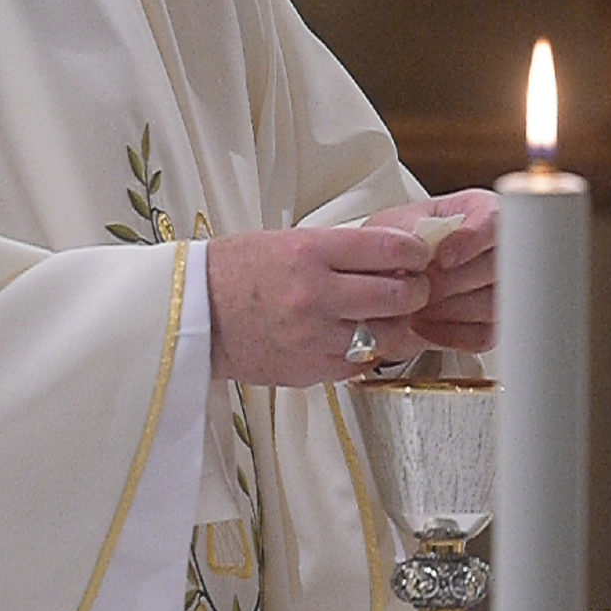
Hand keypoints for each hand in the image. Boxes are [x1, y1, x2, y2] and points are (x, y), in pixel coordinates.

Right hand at [206, 225, 433, 387]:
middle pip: (397, 296)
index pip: (389, 250)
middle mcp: (315, 295)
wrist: (192, 314)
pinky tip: (358, 336)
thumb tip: (393, 257)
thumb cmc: (237, 271)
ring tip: (389, 315)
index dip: (415, 253)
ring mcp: (313, 337)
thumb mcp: (289, 241)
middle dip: (415, 291)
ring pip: (386, 336)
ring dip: (396, 325)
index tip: (418, 256)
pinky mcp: (309, 369)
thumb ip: (341, 250)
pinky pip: (360, 363)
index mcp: (309, 253)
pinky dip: (368, 351)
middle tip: (413, 287)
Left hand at [364, 189, 496, 354]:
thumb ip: (412, 232)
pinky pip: (485, 335)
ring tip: (416, 304)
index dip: (471, 242)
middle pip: (497, 268)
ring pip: (492, 305)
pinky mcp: (494, 322)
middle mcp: (501, 248)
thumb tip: (423, 249)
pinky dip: (451, 333)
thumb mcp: (397, 225)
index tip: (443, 258)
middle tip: (420, 285)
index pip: (494, 221)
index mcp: (484, 211)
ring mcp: (503, 287)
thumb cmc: (398, 241)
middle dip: (451, 282)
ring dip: (447, 309)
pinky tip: (426, 323)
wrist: (390, 274)